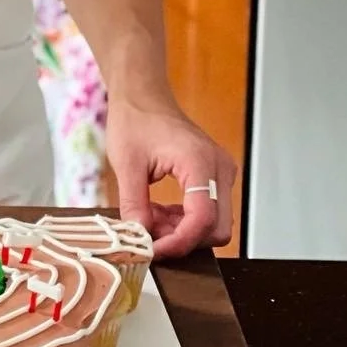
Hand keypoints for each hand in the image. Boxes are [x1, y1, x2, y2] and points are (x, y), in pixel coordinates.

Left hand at [106, 95, 237, 259]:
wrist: (142, 95)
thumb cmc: (134, 119)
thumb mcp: (126, 163)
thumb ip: (134, 204)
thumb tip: (140, 238)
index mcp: (199, 162)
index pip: (203, 219)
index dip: (179, 242)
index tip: (154, 250)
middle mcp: (219, 169)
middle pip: (216, 228)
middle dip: (182, 239)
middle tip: (149, 235)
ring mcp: (220, 173)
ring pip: (213, 223)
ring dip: (182, 230)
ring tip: (148, 217)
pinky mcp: (214, 176)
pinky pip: (207, 210)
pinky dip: (184, 219)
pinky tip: (158, 211)